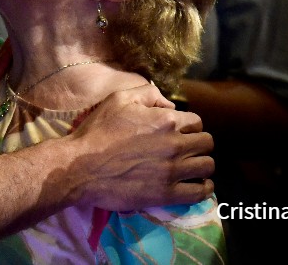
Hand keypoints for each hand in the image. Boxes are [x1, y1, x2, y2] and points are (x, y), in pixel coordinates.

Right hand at [67, 86, 214, 210]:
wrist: (80, 166)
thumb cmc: (97, 131)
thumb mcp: (119, 99)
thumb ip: (148, 93)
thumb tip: (170, 104)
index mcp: (166, 120)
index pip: (196, 121)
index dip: (188, 125)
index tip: (180, 132)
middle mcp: (175, 144)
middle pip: (206, 143)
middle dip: (198, 143)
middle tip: (186, 149)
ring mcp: (172, 171)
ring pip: (207, 166)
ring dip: (202, 165)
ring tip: (192, 167)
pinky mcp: (167, 194)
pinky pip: (200, 192)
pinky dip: (203, 189)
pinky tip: (198, 185)